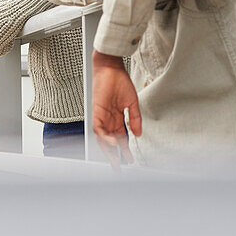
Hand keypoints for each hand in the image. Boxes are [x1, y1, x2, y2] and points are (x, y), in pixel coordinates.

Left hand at [91, 51, 141, 169]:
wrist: (110, 68)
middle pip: (110, 141)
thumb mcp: (132, 103)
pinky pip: (99, 127)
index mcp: (116, 117)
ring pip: (103, 137)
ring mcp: (101, 115)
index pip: (120, 137)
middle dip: (114, 155)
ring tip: (116, 160)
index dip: (124, 149)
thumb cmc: (120, 82)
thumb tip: (138, 134)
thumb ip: (134, 119)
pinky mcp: (97, 111)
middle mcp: (108, 119)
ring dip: (109, 149)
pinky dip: (105, 136)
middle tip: (119, 168)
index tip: (130, 160)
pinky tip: (113, 143)